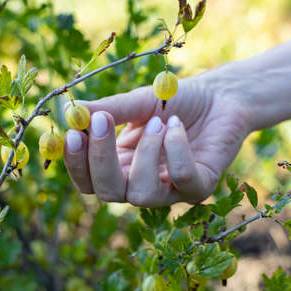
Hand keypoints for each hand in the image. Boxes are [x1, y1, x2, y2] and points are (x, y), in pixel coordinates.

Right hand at [63, 72, 251, 206]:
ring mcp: (170, 190)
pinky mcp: (200, 188)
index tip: (72, 132)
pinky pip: (181, 178)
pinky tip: (178, 125)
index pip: (89, 179)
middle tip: (102, 121)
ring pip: (141, 194)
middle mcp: (141, 183)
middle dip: (101, 159)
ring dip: (146, 153)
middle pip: (108, 193)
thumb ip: (109, 109)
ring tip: (158, 121)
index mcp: (121, 165)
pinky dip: (176, 149)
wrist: (220, 96)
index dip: (77, 163)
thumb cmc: (175, 101)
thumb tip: (71, 111)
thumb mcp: (138, 102)